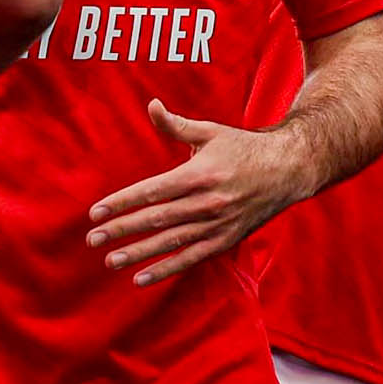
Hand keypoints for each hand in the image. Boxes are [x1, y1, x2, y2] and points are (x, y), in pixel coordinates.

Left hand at [87, 101, 324, 284]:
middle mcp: (208, 202)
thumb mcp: (211, 132)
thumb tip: (151, 105)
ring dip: (139, 253)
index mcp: (200, 173)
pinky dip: (167, 268)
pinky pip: (192, 257)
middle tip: (93, 239)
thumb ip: (176, 124)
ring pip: (171, 242)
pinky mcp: (226, 239)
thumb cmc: (245, 148)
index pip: (152, 192)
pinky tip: (141, 277)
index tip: (96, 213)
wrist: (289, 170)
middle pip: (157, 219)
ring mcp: (218, 224)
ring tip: (111, 260)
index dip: (122, 203)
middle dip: (122, 230)